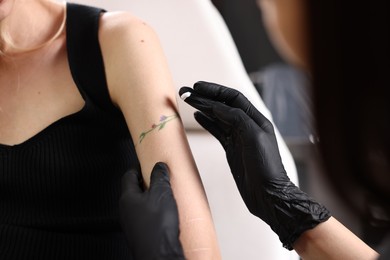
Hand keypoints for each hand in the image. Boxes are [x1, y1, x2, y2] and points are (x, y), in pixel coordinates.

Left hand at [119, 162, 184, 259]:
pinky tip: (165, 212)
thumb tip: (159, 167)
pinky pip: (145, 216)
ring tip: (164, 194)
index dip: (137, 167)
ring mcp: (132, 223)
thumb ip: (159, 177)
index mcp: (127, 198)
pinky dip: (153, 211)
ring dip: (150, 197)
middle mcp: (126, 211)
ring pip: (139, 204)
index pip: (128, 176)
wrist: (159, 254)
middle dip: (145, 182)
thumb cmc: (157, 227)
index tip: (145, 163)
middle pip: (133, 190)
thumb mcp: (162, 193)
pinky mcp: (140, 233)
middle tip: (157, 177)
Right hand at [179, 81, 330, 249]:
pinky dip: (206, 122)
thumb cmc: (267, 167)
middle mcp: (246, 125)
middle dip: (204, 97)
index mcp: (256, 119)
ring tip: (186, 100)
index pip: (232, 98)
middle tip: (185, 91)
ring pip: (217, 117)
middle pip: (222, 105)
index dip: (214, 91)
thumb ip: (237, 119)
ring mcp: (238, 137)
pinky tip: (197, 116)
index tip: (197, 88)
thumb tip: (218, 107)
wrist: (267, 195)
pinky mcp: (231, 148)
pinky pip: (217, 130)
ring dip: (202, 107)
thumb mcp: (254, 137)